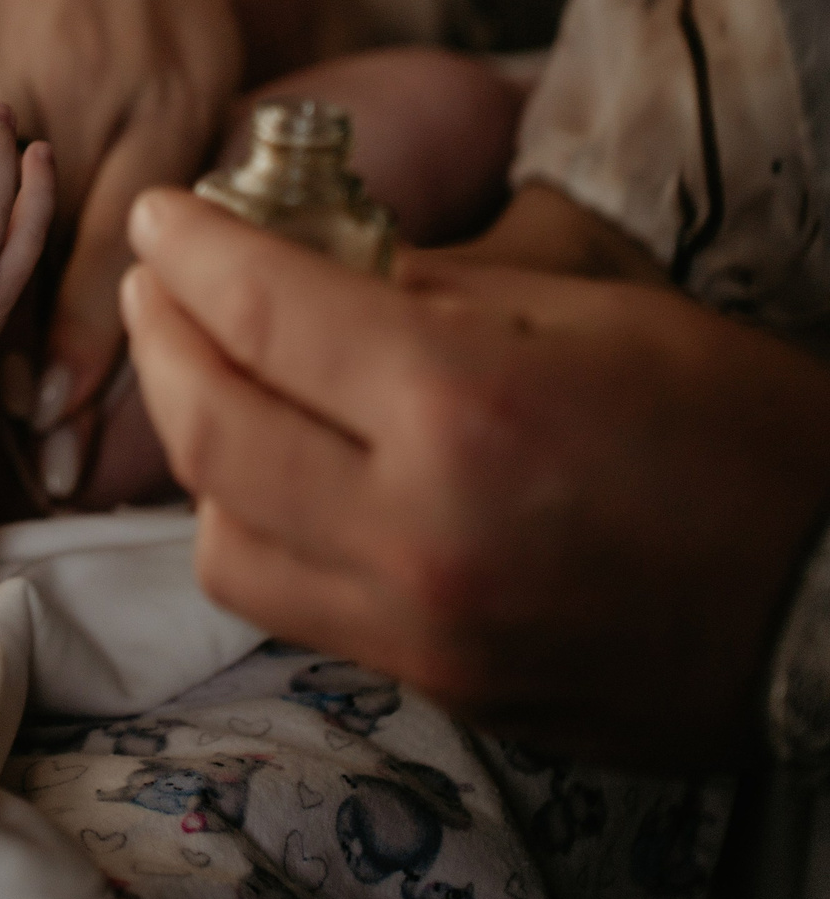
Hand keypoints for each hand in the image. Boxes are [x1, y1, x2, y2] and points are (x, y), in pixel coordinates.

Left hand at [123, 187, 829, 766]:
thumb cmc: (741, 427)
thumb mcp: (596, 300)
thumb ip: (435, 279)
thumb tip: (316, 256)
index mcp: (463, 403)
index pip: (261, 312)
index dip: (188, 249)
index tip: (159, 213)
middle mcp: (418, 526)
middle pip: (207, 428)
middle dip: (159, 338)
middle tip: (156, 283)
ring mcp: (420, 623)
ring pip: (219, 535)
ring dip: (192, 446)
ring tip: (208, 376)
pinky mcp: (437, 684)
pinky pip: (287, 601)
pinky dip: (252, 526)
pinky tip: (272, 468)